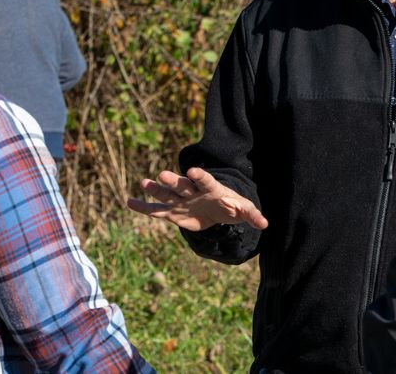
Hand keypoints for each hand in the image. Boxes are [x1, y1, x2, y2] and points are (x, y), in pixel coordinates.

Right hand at [127, 167, 268, 231]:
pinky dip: (144, 207)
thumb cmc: (232, 207)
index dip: (200, 175)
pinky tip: (130, 202)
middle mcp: (194, 191)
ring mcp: (182, 200)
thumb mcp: (244, 210)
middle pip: (183, 184)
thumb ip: (252, 215)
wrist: (219, 210)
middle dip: (174, 180)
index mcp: (212, 188)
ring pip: (167, 194)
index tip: (192, 171)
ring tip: (143, 182)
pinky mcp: (174, 212)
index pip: (206, 180)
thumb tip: (265, 224)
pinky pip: (157, 210)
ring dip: (156, 189)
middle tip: (162, 175)